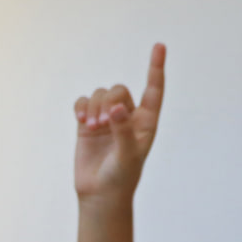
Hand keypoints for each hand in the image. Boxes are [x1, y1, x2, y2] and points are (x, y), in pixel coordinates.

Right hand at [73, 43, 165, 200]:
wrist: (100, 194)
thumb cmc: (121, 177)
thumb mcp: (127, 155)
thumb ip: (123, 129)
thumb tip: (117, 106)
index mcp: (145, 122)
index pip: (153, 90)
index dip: (156, 68)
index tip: (159, 46)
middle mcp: (127, 117)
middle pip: (118, 90)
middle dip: (108, 101)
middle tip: (103, 122)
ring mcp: (107, 119)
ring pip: (100, 95)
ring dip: (94, 106)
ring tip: (91, 126)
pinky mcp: (87, 124)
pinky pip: (84, 102)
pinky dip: (81, 107)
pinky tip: (81, 120)